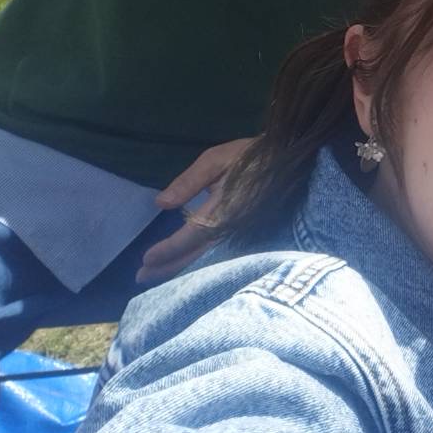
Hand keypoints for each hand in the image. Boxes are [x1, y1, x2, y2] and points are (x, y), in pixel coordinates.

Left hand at [136, 137, 255, 282]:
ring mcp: (244, 233)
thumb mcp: (217, 159)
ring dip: (182, 267)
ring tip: (157, 274)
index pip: (191, 236)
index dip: (168, 250)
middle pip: (198, 254)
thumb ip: (189, 182)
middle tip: (141, 277)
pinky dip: (199, 259)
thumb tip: (161, 204)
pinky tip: (186, 262)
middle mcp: (234, 228)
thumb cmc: (252, 155)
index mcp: (226, 209)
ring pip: (209, 257)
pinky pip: (220, 253)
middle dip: (169, 267)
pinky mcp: (249, 234)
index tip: (145, 259)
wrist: (291, 158)